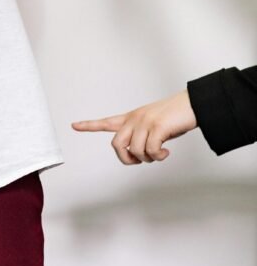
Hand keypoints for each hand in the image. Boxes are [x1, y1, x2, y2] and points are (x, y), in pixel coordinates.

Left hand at [72, 90, 196, 164]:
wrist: (192, 105)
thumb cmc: (174, 116)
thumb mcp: (153, 125)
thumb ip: (142, 136)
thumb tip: (138, 155)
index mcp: (132, 118)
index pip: (106, 122)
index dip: (89, 125)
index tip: (74, 125)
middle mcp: (135, 119)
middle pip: (116, 145)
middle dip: (127, 159)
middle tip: (140, 161)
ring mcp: (145, 122)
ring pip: (136, 151)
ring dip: (148, 159)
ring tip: (160, 154)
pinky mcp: (157, 127)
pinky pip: (151, 151)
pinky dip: (159, 156)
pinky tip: (166, 151)